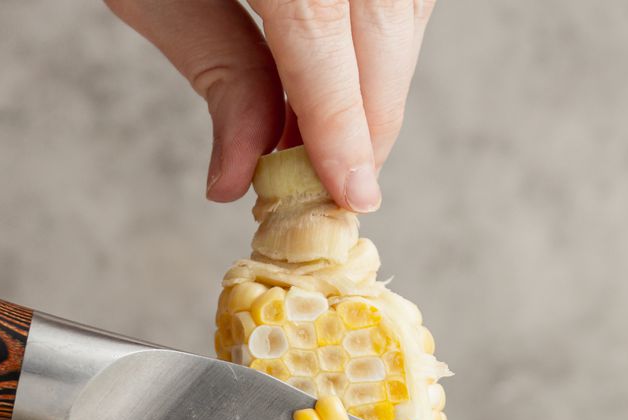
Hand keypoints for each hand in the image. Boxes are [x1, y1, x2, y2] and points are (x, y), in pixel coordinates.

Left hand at [106, 0, 437, 210]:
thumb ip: (218, 73)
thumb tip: (243, 173)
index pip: (321, 33)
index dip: (341, 123)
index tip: (354, 193)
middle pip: (386, 25)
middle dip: (372, 116)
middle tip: (343, 182)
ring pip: (409, 8)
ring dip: (380, 80)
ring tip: (334, 131)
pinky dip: (384, 38)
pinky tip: (346, 73)